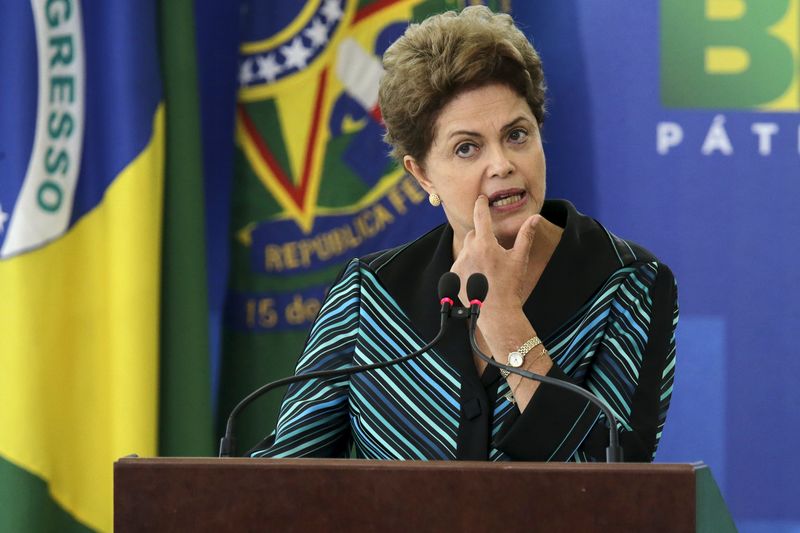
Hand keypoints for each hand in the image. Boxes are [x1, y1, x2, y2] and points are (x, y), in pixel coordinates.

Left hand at [451, 195, 539, 310]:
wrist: (497, 311)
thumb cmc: (510, 285)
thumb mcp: (519, 259)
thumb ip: (526, 236)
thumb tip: (535, 217)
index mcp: (486, 244)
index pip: (481, 216)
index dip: (481, 205)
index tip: (481, 198)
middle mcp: (469, 251)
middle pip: (473, 235)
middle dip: (482, 238)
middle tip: (493, 252)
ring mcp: (459, 263)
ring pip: (466, 250)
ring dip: (475, 254)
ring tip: (487, 270)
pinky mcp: (453, 275)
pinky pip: (459, 264)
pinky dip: (467, 266)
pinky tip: (479, 278)